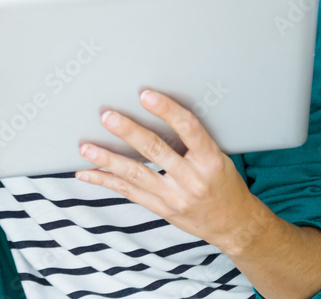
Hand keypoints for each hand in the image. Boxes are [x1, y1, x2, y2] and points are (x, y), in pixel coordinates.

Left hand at [75, 88, 268, 254]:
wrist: (234, 224)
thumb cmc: (225, 184)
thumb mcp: (219, 157)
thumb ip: (194, 140)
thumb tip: (162, 110)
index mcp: (210, 160)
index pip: (188, 129)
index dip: (167, 110)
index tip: (146, 95)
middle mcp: (192, 179)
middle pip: (155, 150)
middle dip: (128, 132)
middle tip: (107, 116)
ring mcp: (174, 197)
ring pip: (135, 174)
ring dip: (108, 159)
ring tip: (87, 147)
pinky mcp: (161, 209)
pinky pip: (128, 192)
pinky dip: (105, 181)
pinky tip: (87, 173)